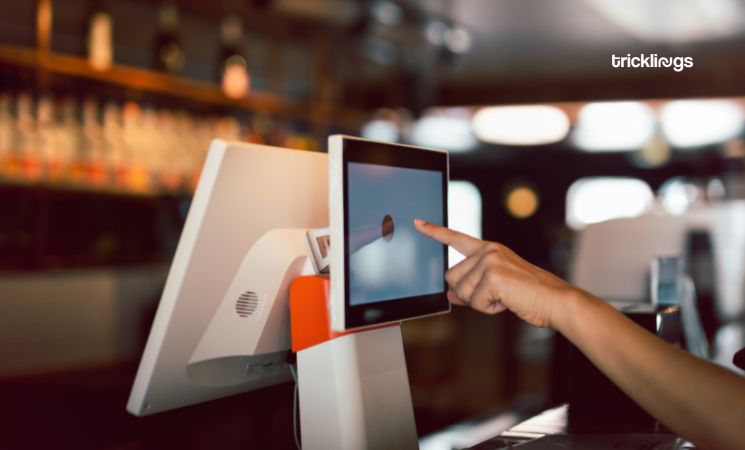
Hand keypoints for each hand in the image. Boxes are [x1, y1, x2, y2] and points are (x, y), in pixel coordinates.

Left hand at [414, 219, 577, 327]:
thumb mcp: (495, 289)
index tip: (417, 223)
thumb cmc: (529, 295)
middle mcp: (488, 250)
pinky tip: (508, 302)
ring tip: (506, 297)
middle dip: (468, 293)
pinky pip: (476, 302)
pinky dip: (490, 308)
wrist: (556, 301)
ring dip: (481, 302)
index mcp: (489, 249)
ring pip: (462, 291)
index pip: (456, 238)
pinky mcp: (493, 276)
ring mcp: (490, 261)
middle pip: (452, 277)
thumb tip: (450, 294)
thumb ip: (471, 288)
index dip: (435, 231)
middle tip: (496, 295)